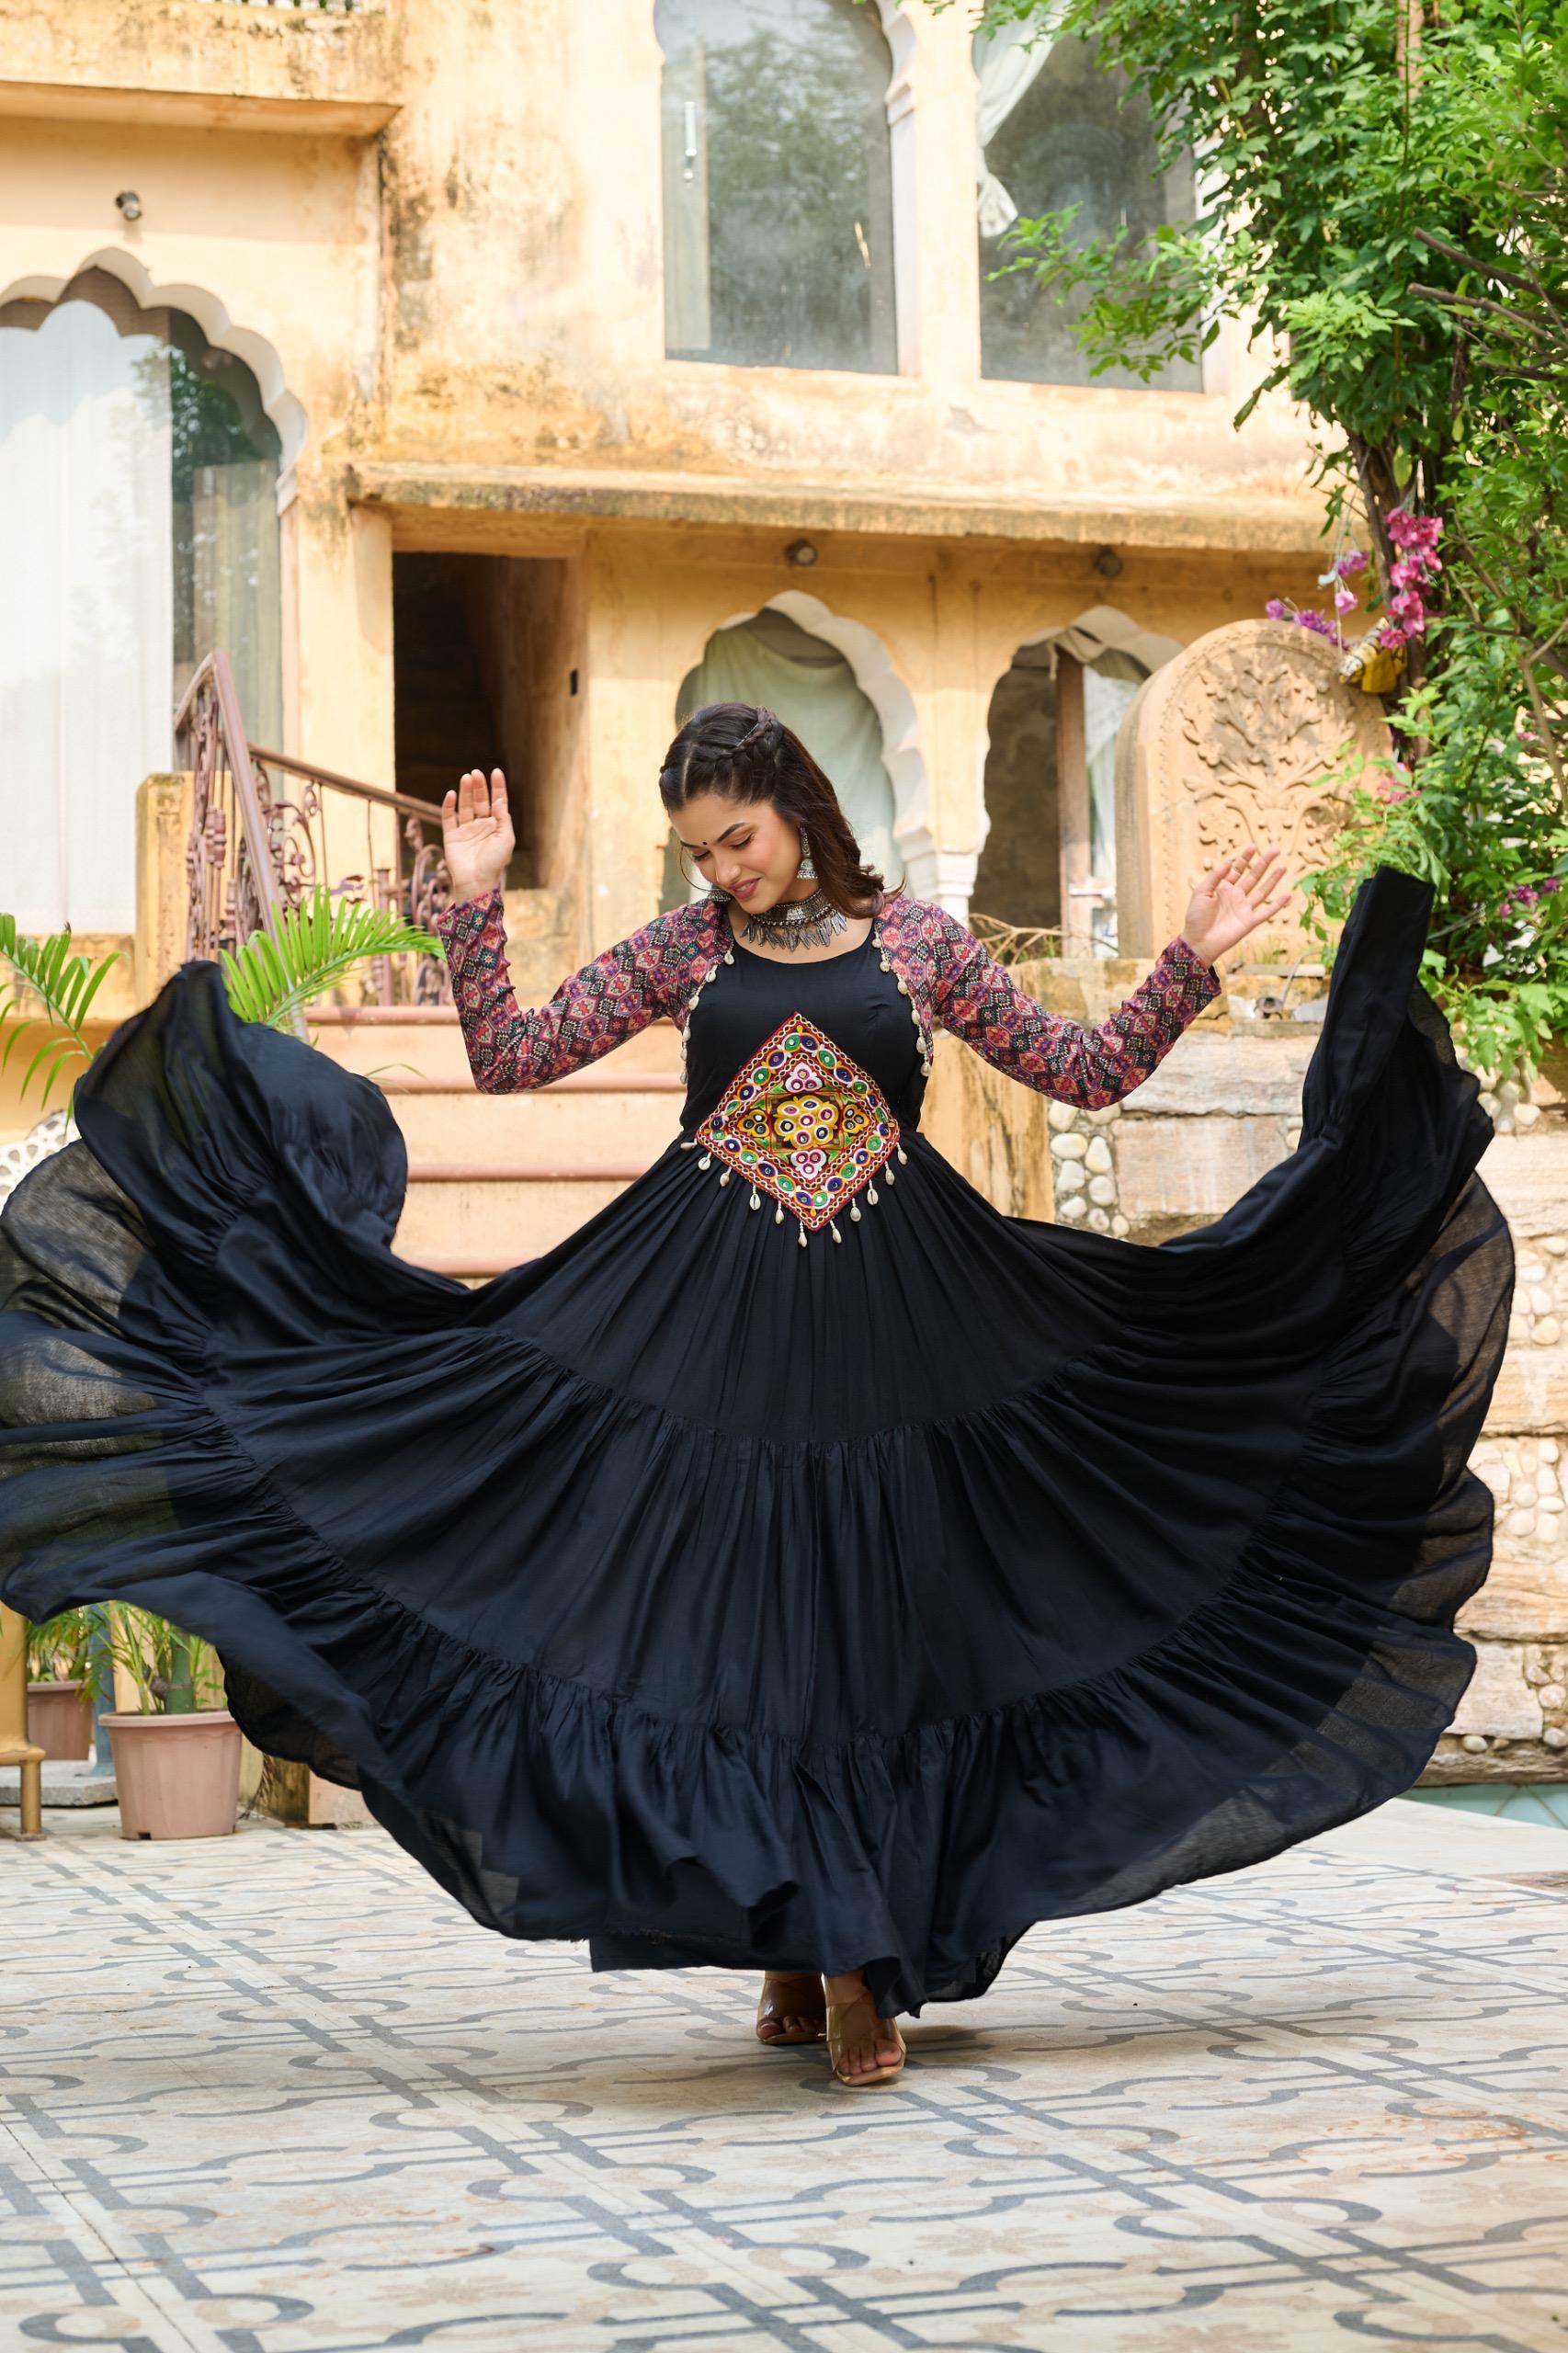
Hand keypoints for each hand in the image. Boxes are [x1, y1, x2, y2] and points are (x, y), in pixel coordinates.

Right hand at [440, 768, 514, 904]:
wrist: (476, 881)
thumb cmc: (495, 863)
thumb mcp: (506, 839)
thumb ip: (503, 818)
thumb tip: (499, 800)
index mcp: (496, 826)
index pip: (497, 802)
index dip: (497, 787)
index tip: (496, 772)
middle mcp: (481, 825)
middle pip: (480, 800)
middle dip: (479, 786)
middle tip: (476, 773)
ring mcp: (466, 830)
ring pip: (465, 806)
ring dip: (465, 792)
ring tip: (466, 777)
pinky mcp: (452, 836)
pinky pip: (448, 818)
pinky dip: (448, 806)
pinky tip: (451, 794)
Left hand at [1180, 844, 1294, 967]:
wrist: (1198, 942)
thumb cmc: (1196, 918)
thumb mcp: (1201, 892)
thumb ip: (1215, 876)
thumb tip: (1230, 861)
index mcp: (1223, 888)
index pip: (1237, 869)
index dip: (1245, 858)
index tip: (1253, 846)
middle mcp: (1236, 896)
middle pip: (1253, 876)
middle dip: (1264, 863)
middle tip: (1275, 850)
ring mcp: (1244, 908)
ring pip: (1262, 891)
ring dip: (1273, 879)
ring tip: (1283, 866)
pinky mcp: (1250, 922)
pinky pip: (1267, 911)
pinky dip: (1277, 904)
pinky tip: (1288, 895)